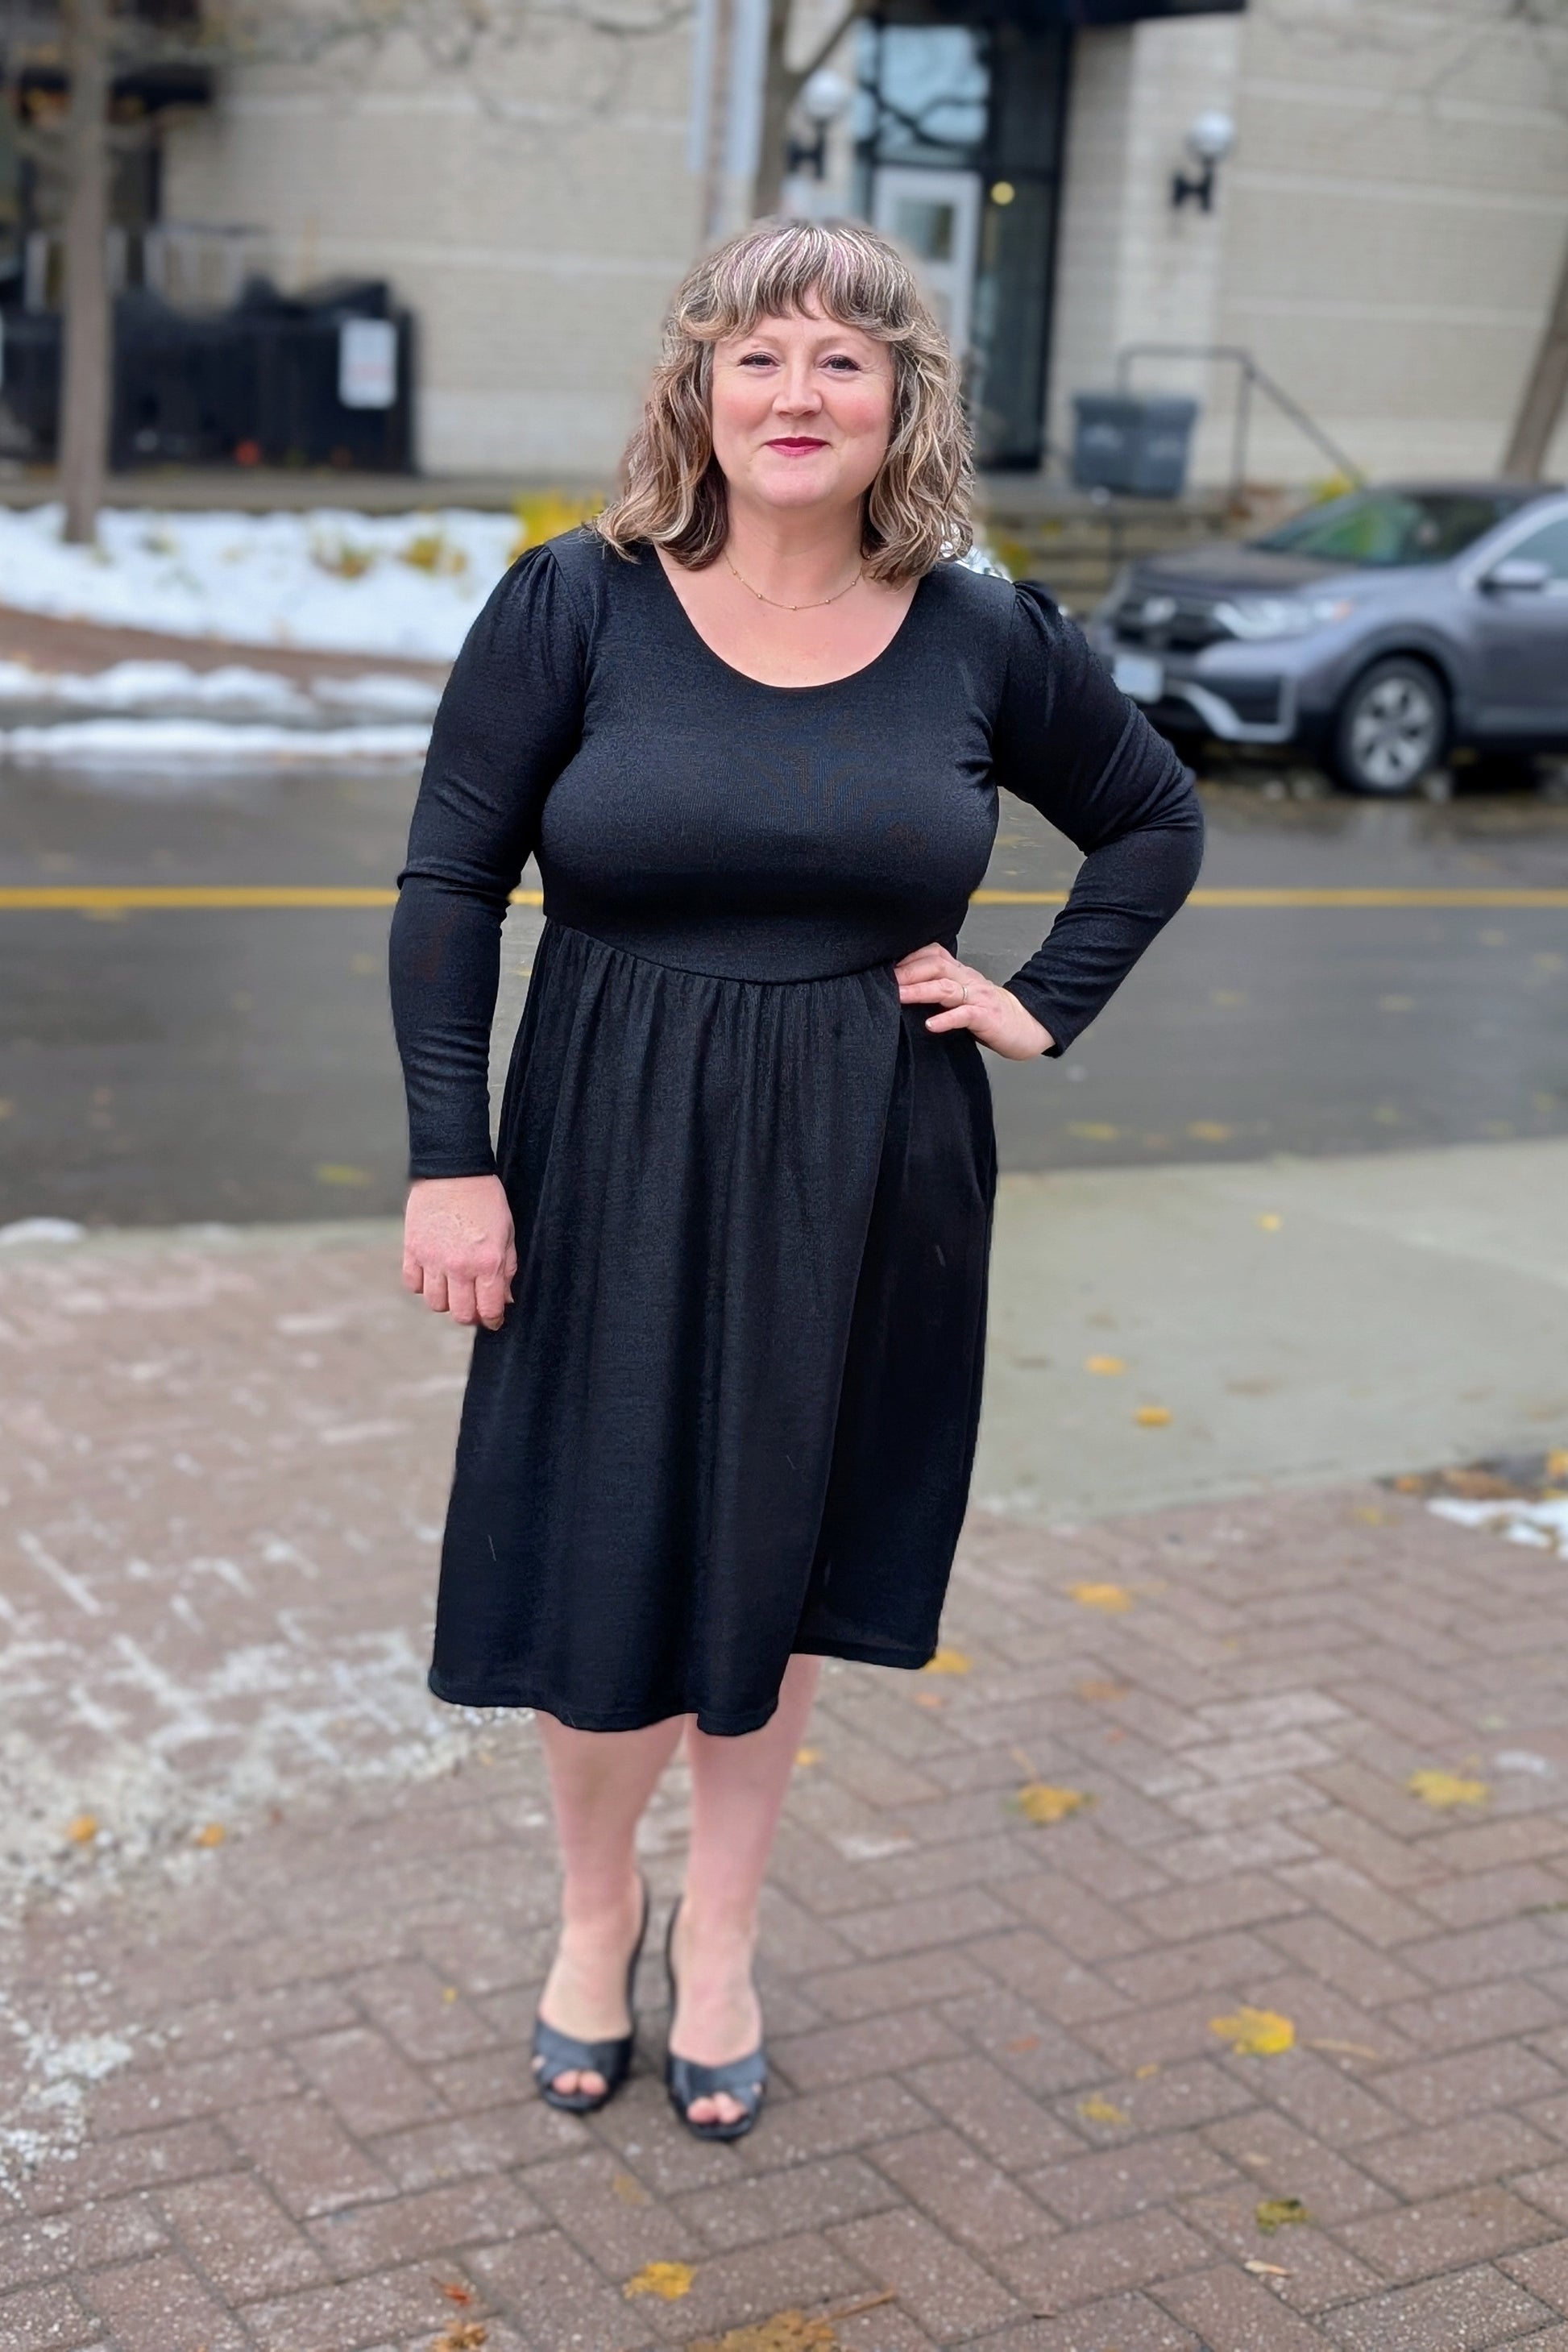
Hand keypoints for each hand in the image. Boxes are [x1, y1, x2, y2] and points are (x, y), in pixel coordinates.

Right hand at [402, 1174, 516, 1329]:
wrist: (453, 1171)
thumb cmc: (485, 1200)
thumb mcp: (507, 1233)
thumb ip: (507, 1269)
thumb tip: (506, 1299)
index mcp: (487, 1262)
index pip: (489, 1309)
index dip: (493, 1320)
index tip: (493, 1319)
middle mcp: (459, 1266)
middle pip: (461, 1314)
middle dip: (471, 1315)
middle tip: (474, 1305)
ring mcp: (433, 1260)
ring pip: (436, 1304)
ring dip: (447, 1301)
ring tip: (453, 1288)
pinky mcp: (412, 1250)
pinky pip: (413, 1285)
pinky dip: (423, 1285)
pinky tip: (433, 1275)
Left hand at [895, 944, 1053, 1060]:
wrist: (1027, 1025)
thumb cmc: (991, 1013)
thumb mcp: (964, 994)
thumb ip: (941, 988)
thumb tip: (906, 990)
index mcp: (961, 973)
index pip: (933, 954)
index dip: (909, 959)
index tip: (887, 968)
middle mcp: (968, 980)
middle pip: (935, 966)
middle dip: (908, 972)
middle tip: (885, 982)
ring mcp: (978, 997)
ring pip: (945, 988)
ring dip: (919, 991)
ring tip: (899, 997)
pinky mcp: (986, 1017)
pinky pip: (964, 1015)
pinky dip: (946, 1019)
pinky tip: (930, 1025)